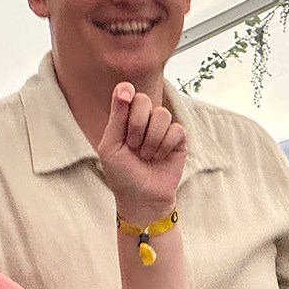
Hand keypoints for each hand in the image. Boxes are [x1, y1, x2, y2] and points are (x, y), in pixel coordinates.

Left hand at [96, 82, 186, 223]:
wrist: (141, 197)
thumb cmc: (122, 174)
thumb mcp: (110, 147)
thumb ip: (117, 118)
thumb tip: (124, 90)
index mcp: (124, 119)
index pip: (127, 93)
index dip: (126, 90)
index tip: (125, 97)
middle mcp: (144, 120)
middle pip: (145, 100)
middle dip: (137, 124)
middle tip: (132, 145)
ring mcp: (162, 129)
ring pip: (162, 114)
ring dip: (151, 139)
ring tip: (146, 156)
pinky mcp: (178, 139)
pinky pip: (176, 129)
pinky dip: (165, 145)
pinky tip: (159, 157)